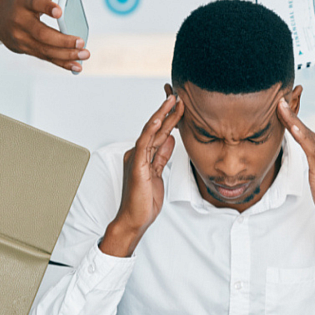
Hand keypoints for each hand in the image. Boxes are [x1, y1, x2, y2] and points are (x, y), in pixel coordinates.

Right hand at [0, 0, 88, 71]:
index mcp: (24, 2)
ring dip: (66, 55)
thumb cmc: (24, 0)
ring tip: (84, 54)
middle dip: (63, 40)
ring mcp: (22, 38)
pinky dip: (62, 63)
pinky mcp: (25, 49)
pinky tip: (76, 66)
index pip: (35, 4)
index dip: (47, 7)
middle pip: (42, 33)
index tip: (60, 11)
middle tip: (82, 42)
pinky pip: (45, 58)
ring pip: (45, 50)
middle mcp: (21, 21)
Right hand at [100, 91, 182, 256]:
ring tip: (173, 101)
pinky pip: (144, 144)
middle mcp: (138, 153)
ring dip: (162, 115)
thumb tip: (171, 139)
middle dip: (168, 111)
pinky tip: (159, 119)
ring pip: (151, 132)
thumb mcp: (158, 174)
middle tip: (179, 95)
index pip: (159, 132)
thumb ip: (162, 156)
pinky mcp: (136, 166)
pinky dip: (151, 130)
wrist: (134, 220)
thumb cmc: (144, 200)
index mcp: (143, 155)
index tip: (180, 105)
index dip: (170, 118)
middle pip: (156, 128)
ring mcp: (136, 158)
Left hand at [276, 98, 314, 234]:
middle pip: (304, 127)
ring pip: (306, 134)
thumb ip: (311, 161)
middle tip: (277, 96)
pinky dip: (300, 135)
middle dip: (290, 112)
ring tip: (280, 105)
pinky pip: (310, 149)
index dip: (292, 116)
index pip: (305, 129)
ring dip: (291, 118)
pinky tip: (292, 125)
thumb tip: (298, 153)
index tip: (279, 103)